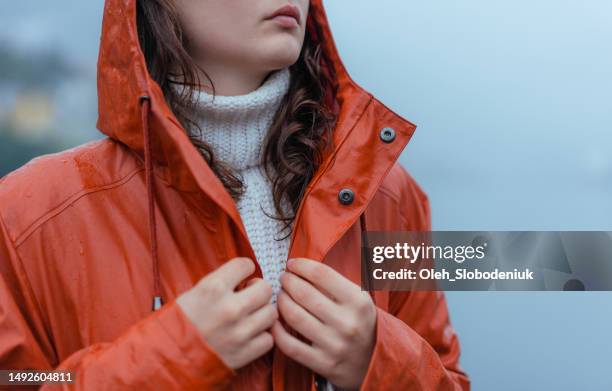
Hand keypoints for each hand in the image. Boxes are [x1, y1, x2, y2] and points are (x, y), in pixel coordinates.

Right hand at [177, 257, 276, 369]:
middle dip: (258, 290)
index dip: (245, 269)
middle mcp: (230, 308)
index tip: (244, 275)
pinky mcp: (244, 352)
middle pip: (265, 289)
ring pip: (271, 313)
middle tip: (249, 295)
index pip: (246, 265)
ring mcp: (239, 332)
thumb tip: (243, 278)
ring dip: (262, 313)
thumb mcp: (195, 293)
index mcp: (213, 288)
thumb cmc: (178, 324)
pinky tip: (250, 334)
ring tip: (251, 316)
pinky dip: (262, 336)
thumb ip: (221, 283)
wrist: (165, 357)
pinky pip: (268, 338)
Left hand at [272, 258, 376, 389]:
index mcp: (358, 302)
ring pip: (294, 316)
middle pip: (304, 293)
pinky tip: (275, 321)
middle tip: (284, 279)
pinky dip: (277, 330)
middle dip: (288, 281)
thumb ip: (335, 283)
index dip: (301, 265)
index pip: (322, 274)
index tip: (292, 264)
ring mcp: (334, 345)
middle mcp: (347, 323)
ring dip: (281, 301)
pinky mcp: (323, 364)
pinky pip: (289, 345)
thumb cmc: (361, 322)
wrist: (375, 361)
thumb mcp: (359, 298)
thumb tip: (301, 267)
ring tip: (281, 296)